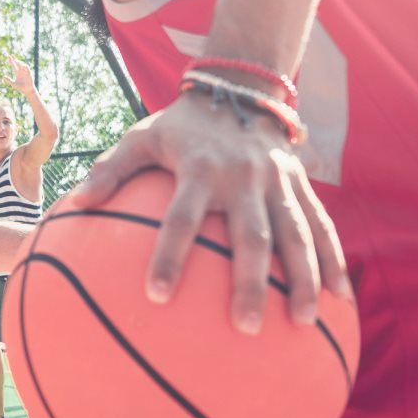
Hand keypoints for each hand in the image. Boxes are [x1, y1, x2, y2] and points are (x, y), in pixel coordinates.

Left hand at [4, 55, 35, 94]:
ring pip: (22, 65)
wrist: (27, 91)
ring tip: (16, 61)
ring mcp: (25, 72)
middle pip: (17, 63)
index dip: (11, 61)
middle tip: (11, 56)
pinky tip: (21, 66)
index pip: (13, 65)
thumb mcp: (13, 84)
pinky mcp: (29, 73)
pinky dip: (24, 66)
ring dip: (19, 62)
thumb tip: (3, 77)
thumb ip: (9, 80)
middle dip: (14, 59)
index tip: (9, 57)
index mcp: (17, 73)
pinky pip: (27, 68)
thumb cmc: (20, 88)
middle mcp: (21, 71)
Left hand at [71, 91, 352, 333]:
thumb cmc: (181, 127)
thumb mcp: (141, 137)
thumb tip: (76, 202)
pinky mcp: (302, 186)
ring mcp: (277, 183)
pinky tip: (340, 298)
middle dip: (249, 282)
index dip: (169, 255)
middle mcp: (242, 178)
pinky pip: (322, 226)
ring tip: (300, 323)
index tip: (155, 295)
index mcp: (199, 169)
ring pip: (295, 235)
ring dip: (302, 279)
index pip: (181, 218)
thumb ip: (111, 170)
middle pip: (250, 235)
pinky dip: (334, 260)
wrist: (238, 90)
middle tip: (243, 326)